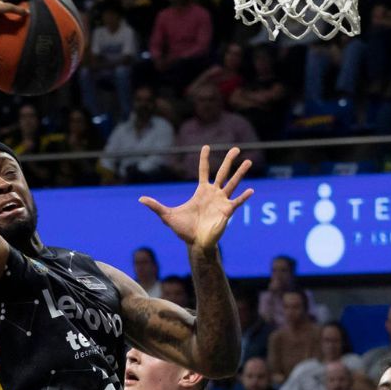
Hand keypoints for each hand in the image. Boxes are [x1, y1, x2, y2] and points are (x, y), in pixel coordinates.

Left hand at [139, 146, 253, 249]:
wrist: (195, 243)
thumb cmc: (184, 230)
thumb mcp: (167, 215)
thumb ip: (155, 206)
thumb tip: (140, 199)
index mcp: (201, 192)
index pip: (204, 171)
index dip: (204, 159)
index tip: (207, 146)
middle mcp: (214, 194)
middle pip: (223, 173)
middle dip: (229, 160)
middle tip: (236, 148)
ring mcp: (222, 201)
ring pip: (233, 183)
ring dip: (241, 173)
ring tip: (249, 161)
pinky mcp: (227, 211)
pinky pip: (237, 202)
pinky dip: (243, 197)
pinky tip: (251, 190)